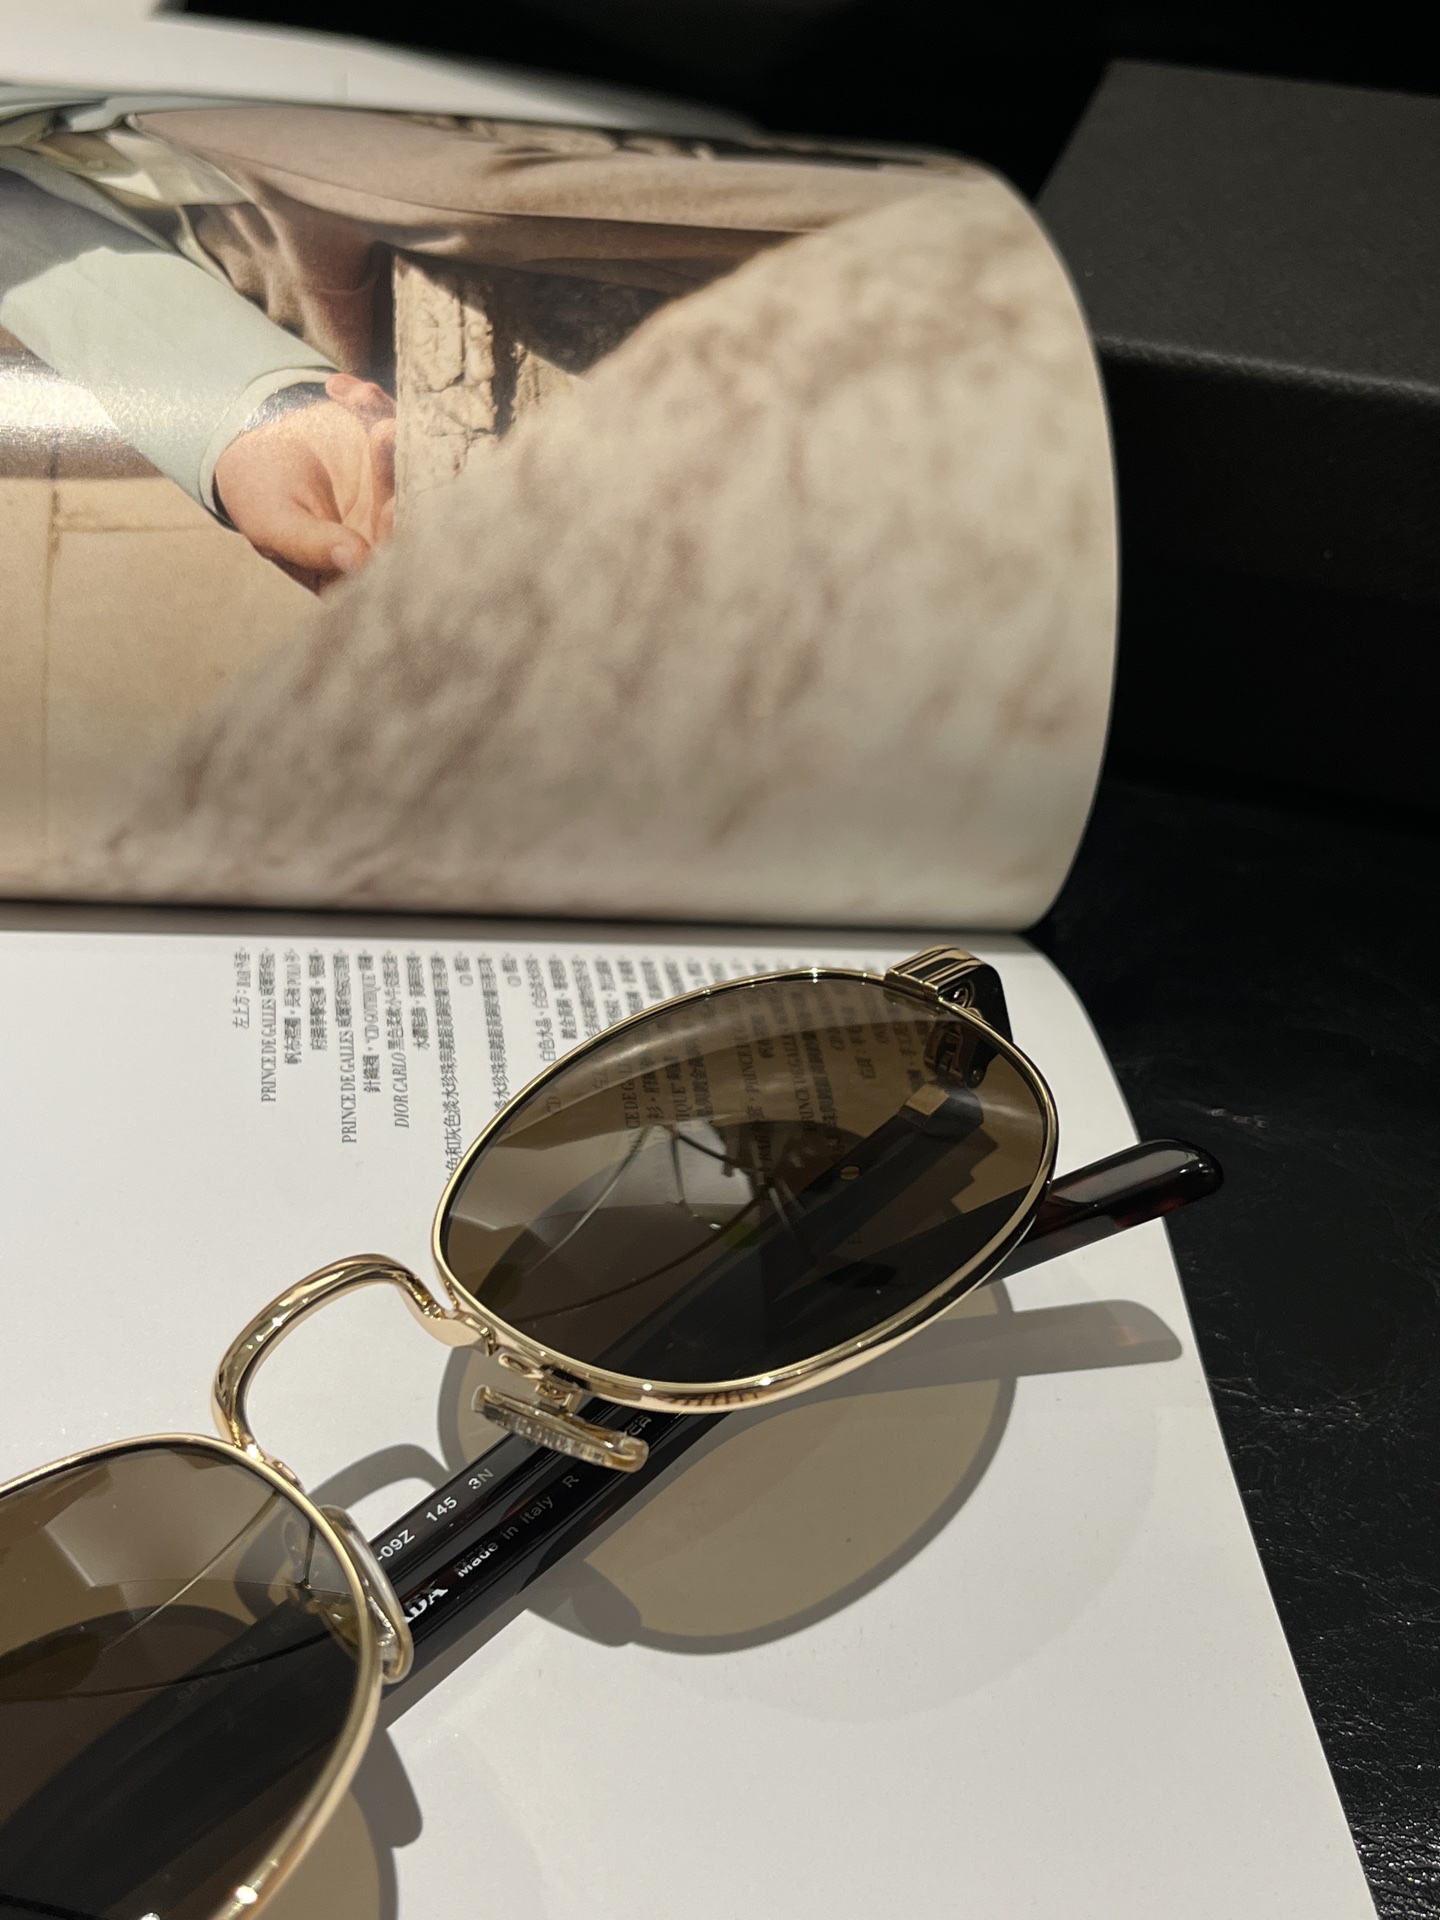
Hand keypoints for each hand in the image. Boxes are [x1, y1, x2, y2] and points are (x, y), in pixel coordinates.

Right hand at [214, 373, 396, 591]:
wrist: (250, 447)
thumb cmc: (258, 496)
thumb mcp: (277, 523)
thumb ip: (314, 545)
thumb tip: (358, 561)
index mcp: (354, 567)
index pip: (387, 560)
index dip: (394, 535)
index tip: (392, 505)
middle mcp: (382, 532)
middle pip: (408, 508)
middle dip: (398, 472)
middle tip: (385, 434)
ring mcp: (391, 490)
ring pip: (406, 462)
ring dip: (388, 428)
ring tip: (361, 398)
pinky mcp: (392, 452)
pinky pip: (393, 422)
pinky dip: (370, 402)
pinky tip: (340, 388)